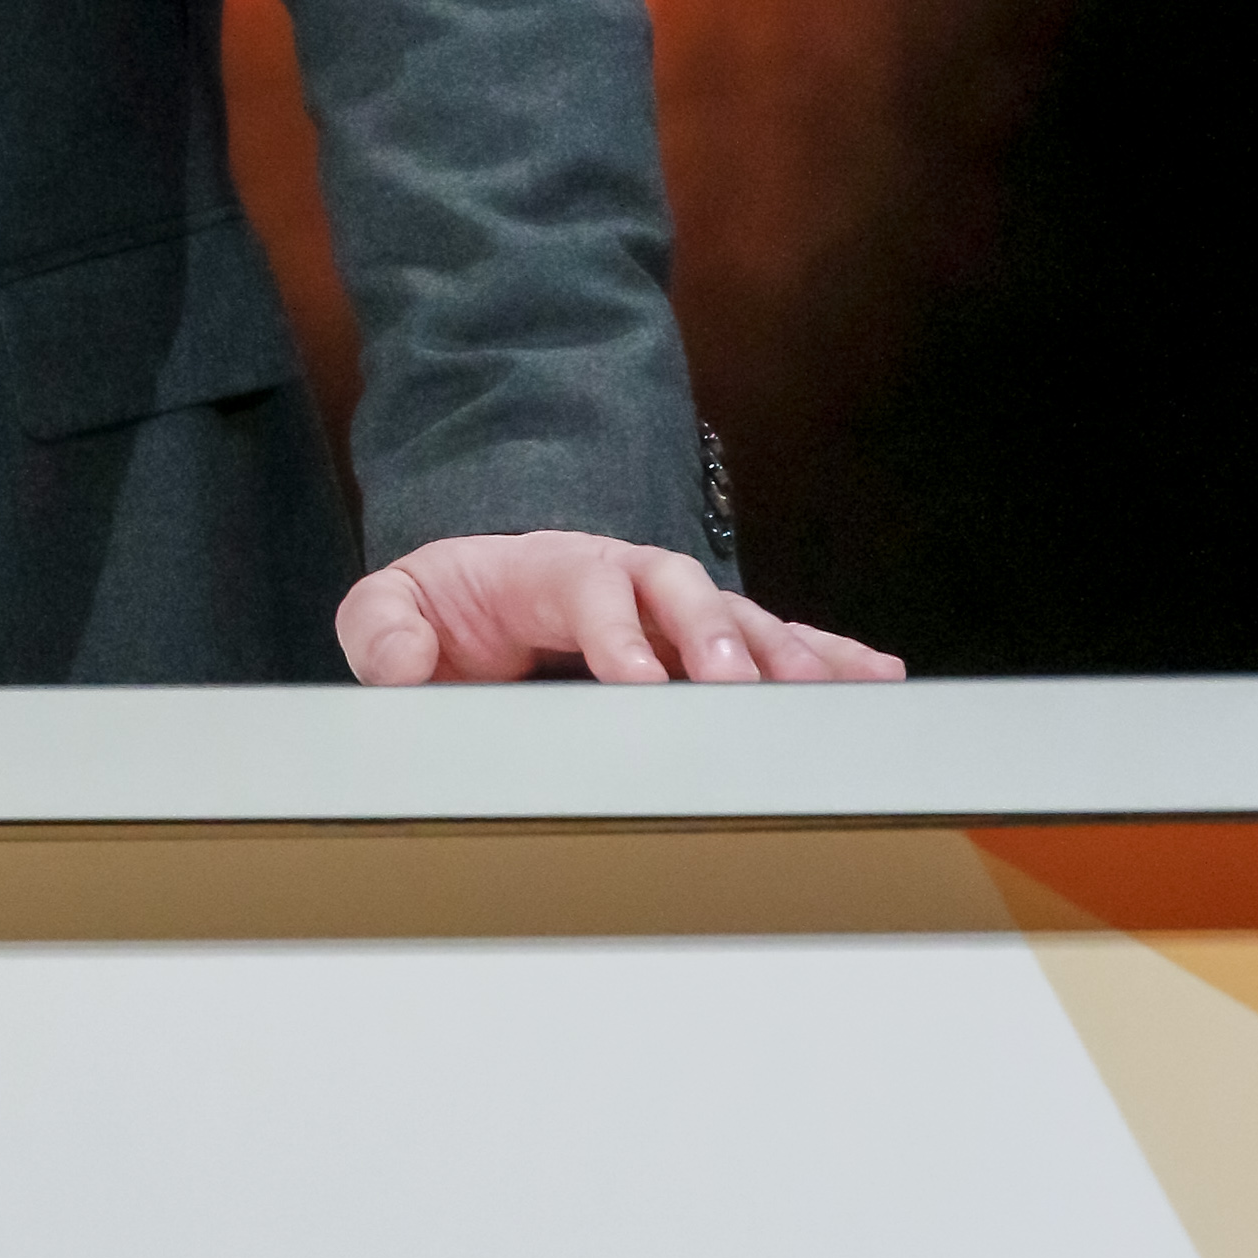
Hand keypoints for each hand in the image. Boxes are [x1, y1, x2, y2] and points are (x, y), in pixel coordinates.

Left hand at [336, 531, 904, 686]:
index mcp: (547, 567)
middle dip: (714, 635)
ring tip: (829, 690)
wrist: (477, 594)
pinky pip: (770, 645)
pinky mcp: (700, 644)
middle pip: (682, 590)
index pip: (590, 587)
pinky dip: (824, 658)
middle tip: (738, 685)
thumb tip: (403, 660)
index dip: (618, 630)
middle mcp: (623, 576)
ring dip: (784, 653)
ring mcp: (670, 609)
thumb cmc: (443, 605)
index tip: (639, 680)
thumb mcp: (394, 606)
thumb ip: (383, 627)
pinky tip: (874, 678)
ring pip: (739, 619)